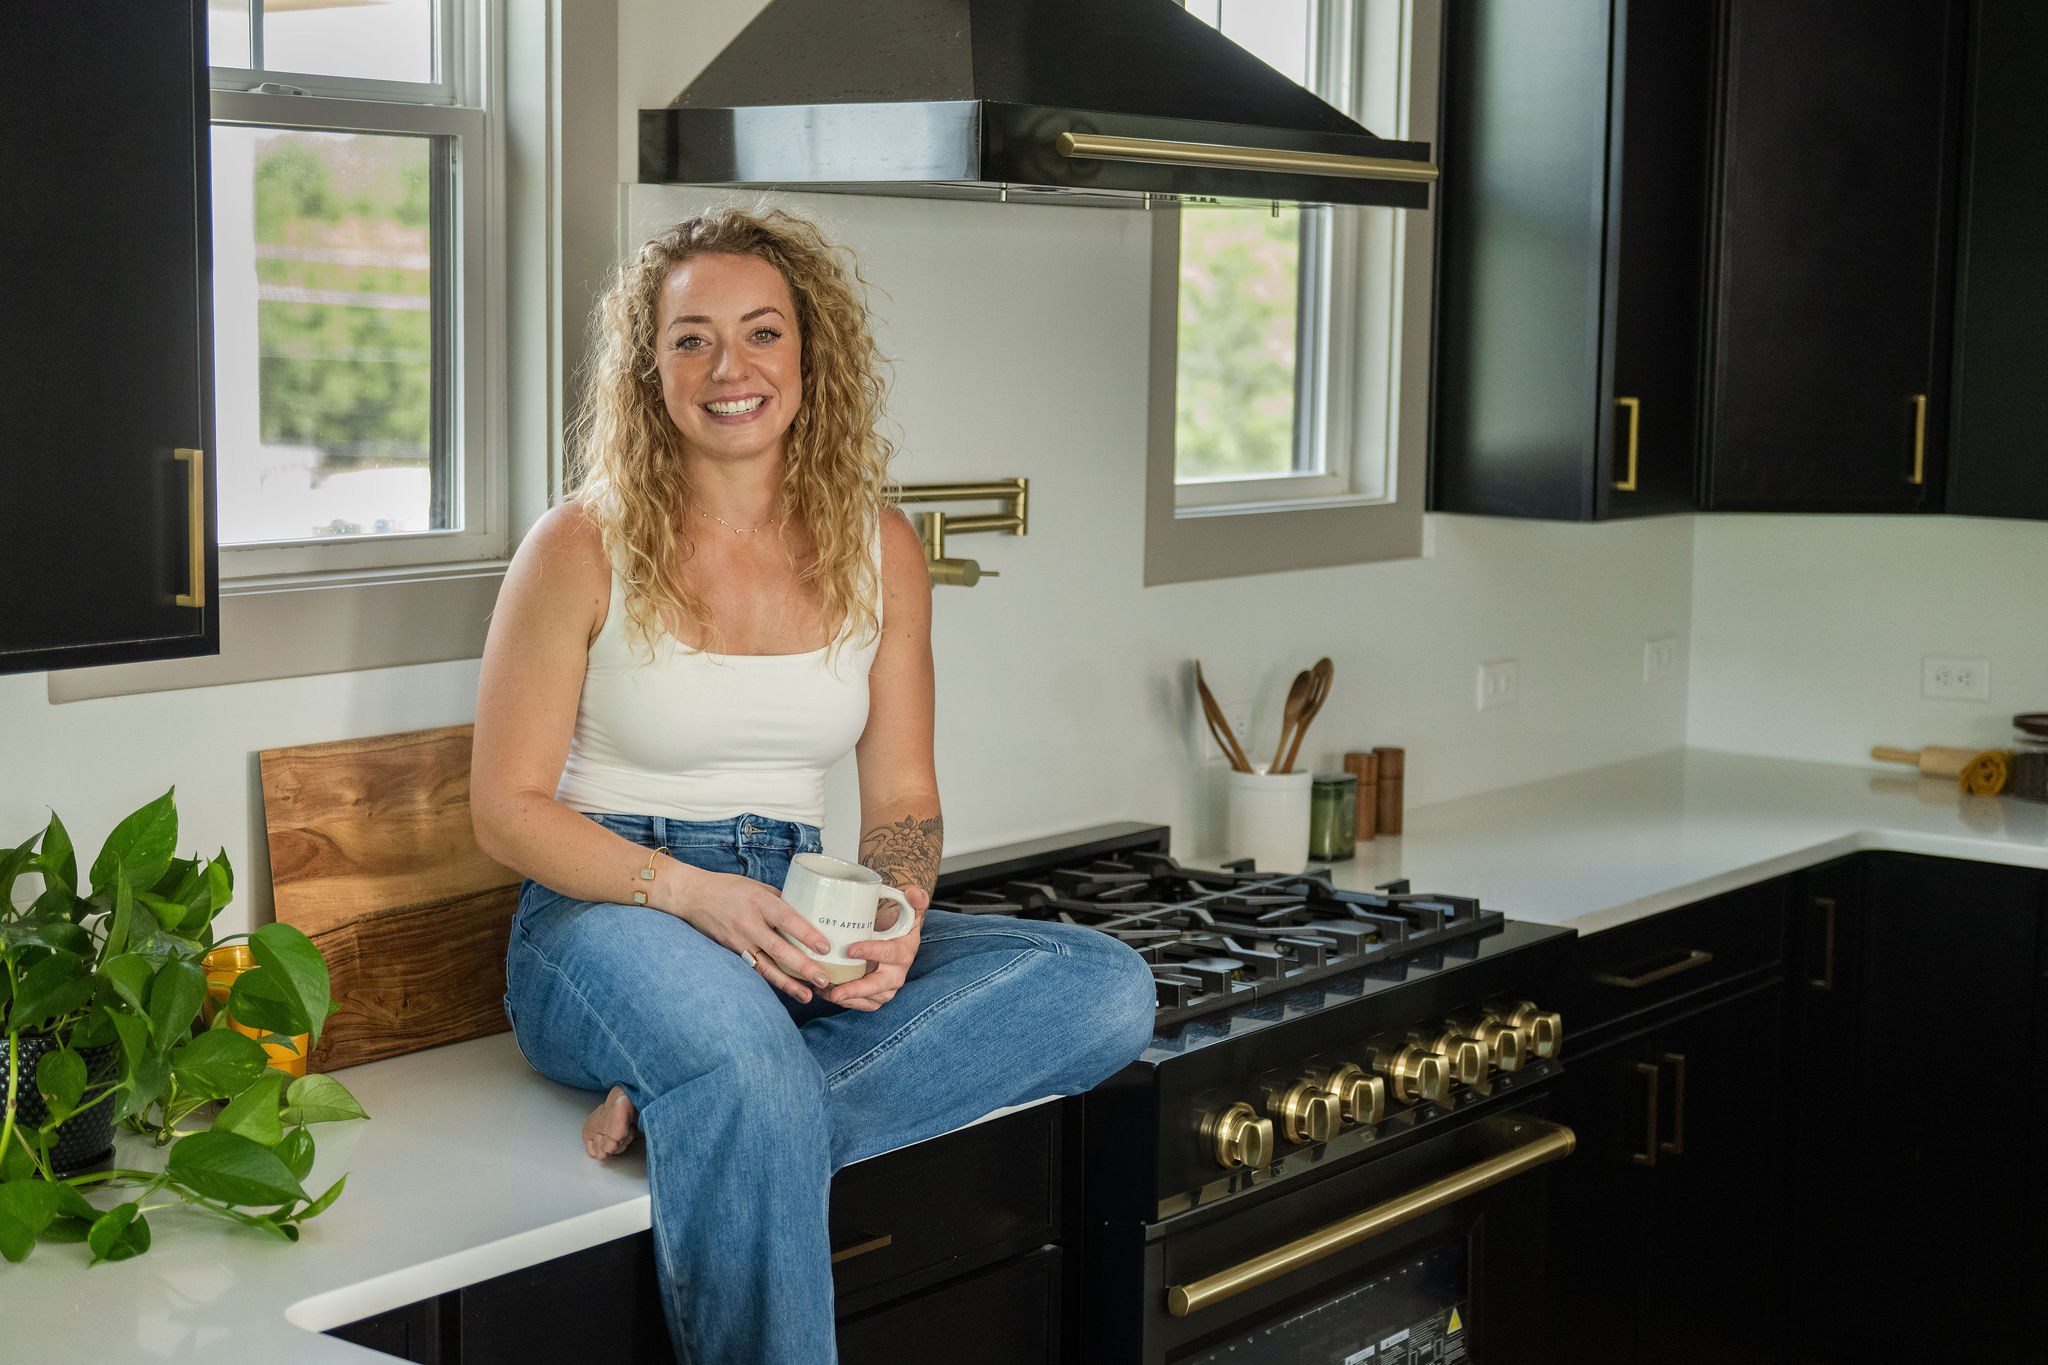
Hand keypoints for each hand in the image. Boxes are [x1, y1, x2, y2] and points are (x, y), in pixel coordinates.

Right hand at [663, 863, 835, 1003]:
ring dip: (789, 983)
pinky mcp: (732, 953)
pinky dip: (773, 981)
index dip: (806, 934)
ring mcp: (738, 941)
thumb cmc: (729, 889)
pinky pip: (755, 970)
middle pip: (779, 949)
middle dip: (803, 967)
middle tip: (824, 979)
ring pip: (766, 967)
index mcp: (759, 902)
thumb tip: (809, 915)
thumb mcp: (758, 887)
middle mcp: (749, 923)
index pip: (787, 919)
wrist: (692, 897)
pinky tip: (788, 990)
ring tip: (808, 995)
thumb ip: (781, 902)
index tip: (824, 947)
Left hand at [825, 886, 928, 1011]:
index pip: (889, 953)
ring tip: (825, 992)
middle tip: (835, 992)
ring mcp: (887, 988)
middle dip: (856, 990)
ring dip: (847, 999)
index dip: (870, 952)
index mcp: (904, 951)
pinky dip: (845, 1002)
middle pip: (878, 986)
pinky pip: (862, 1005)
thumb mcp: (909, 909)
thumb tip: (913, 893)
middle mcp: (897, 973)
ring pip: (869, 1000)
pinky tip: (825, 994)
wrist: (896, 941)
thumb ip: (915, 898)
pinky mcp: (876, 997)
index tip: (849, 950)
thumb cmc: (898, 924)